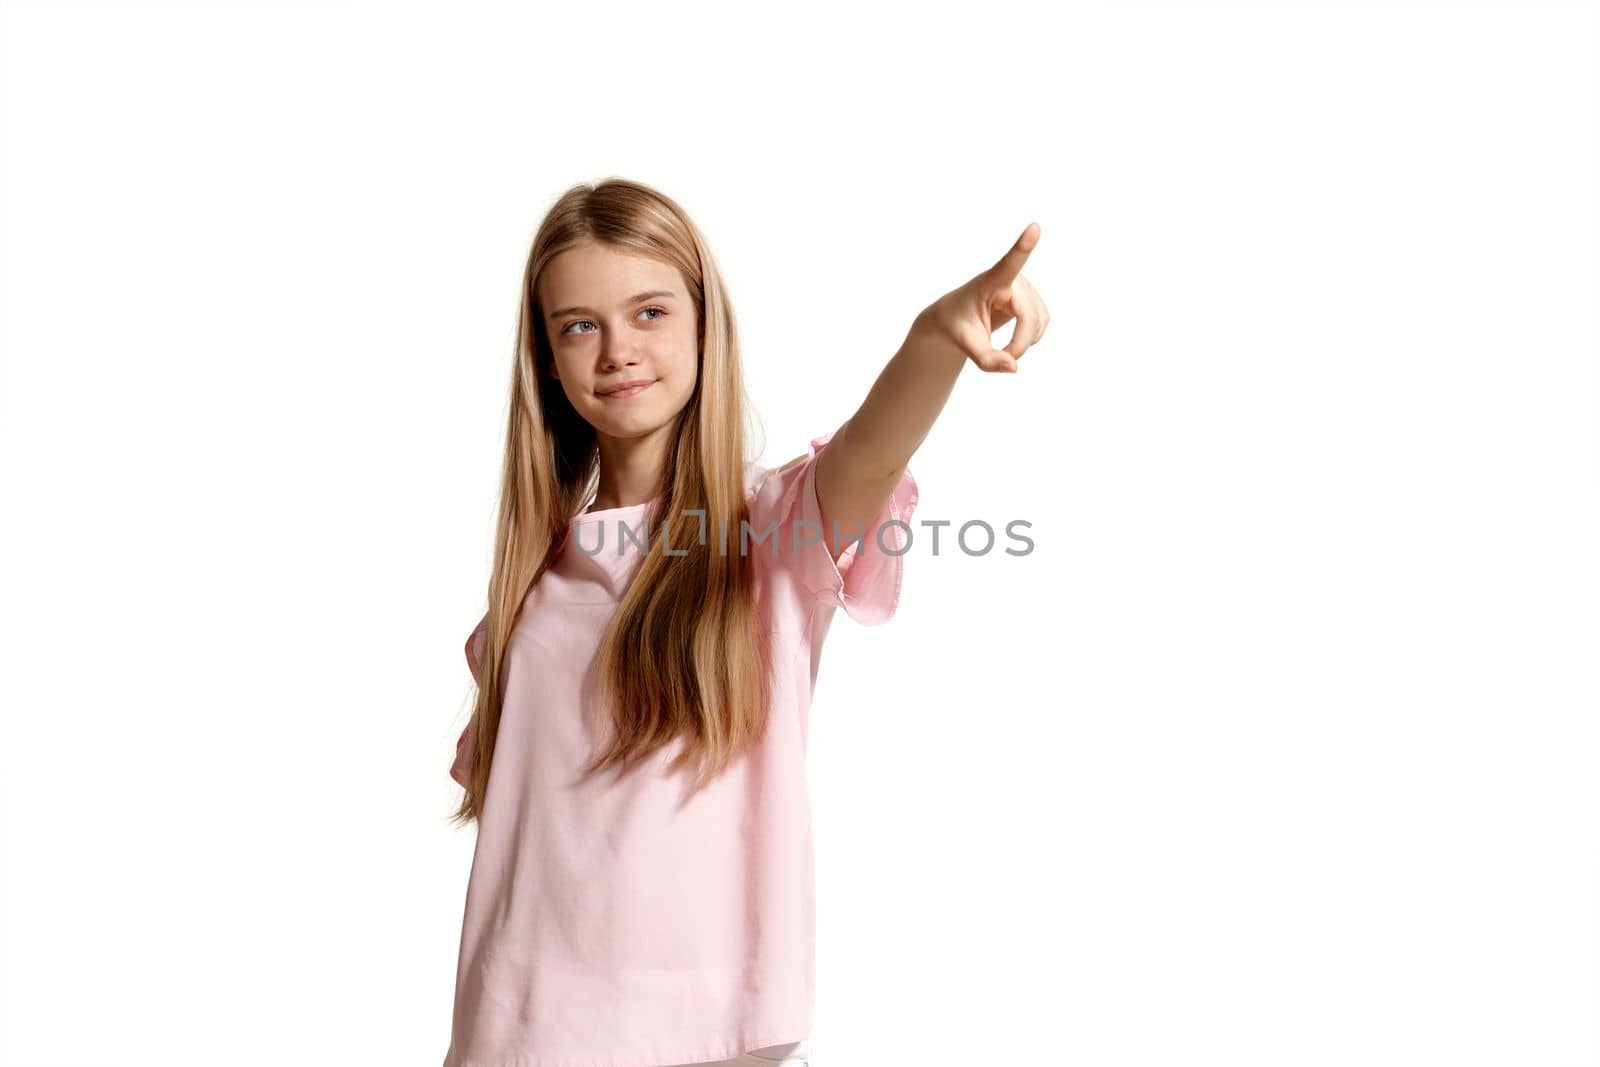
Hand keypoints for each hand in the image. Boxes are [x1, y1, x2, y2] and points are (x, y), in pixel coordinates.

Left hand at [917, 222, 1049, 373]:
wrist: (955, 320)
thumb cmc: (955, 325)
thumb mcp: (964, 344)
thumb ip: (986, 359)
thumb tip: (1013, 367)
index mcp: (989, 282)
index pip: (1008, 264)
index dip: (1023, 247)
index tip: (1034, 227)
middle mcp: (1011, 279)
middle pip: (1030, 317)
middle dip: (1019, 344)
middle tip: (1003, 360)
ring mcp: (1025, 288)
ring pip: (1040, 322)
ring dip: (1025, 343)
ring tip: (1002, 349)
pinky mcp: (1033, 299)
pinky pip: (1042, 324)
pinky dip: (1030, 339)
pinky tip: (1013, 340)